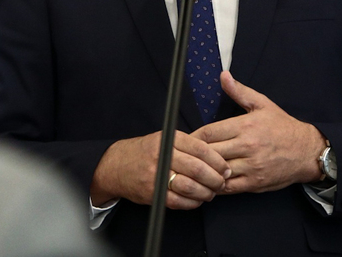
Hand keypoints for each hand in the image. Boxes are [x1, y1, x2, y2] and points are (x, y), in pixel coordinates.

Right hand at [90, 130, 230, 209]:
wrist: (116, 166)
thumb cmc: (145, 152)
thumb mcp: (164, 139)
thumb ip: (187, 146)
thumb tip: (217, 160)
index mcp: (169, 139)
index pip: (201, 149)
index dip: (218, 161)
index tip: (225, 168)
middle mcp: (162, 155)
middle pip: (198, 169)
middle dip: (216, 179)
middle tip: (222, 182)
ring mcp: (157, 175)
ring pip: (191, 187)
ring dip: (206, 193)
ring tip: (211, 192)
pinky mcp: (154, 193)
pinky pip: (180, 202)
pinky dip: (193, 203)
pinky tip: (197, 200)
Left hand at [191, 71, 324, 194]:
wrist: (308, 151)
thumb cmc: (283, 127)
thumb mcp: (262, 104)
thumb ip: (239, 91)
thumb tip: (223, 76)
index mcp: (245, 126)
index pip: (208, 133)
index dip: (192, 138)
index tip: (183, 140)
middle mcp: (247, 147)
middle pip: (209, 153)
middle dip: (195, 155)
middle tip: (183, 156)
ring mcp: (251, 166)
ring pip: (217, 171)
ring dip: (204, 171)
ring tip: (193, 170)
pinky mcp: (255, 183)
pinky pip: (229, 187)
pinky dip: (216, 185)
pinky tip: (209, 181)